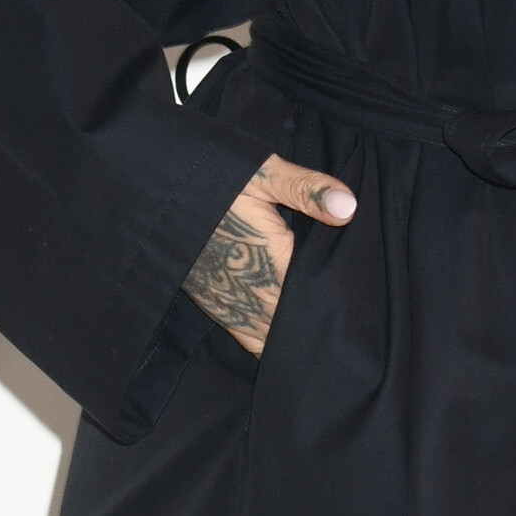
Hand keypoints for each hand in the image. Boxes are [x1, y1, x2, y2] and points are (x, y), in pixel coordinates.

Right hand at [184, 154, 356, 355]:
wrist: (156, 199)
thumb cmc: (212, 182)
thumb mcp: (261, 174)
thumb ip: (305, 189)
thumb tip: (348, 207)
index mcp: (272, 260)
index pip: (318, 293)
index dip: (341, 295)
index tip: (358, 293)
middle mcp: (254, 292)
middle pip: (301, 319)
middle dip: (323, 315)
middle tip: (350, 317)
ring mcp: (234, 305)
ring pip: (278, 335)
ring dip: (298, 332)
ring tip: (325, 331)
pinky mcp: (218, 309)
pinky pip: (252, 339)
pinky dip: (272, 341)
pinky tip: (288, 339)